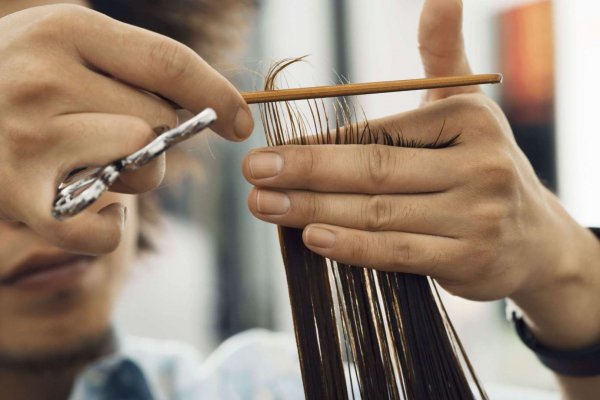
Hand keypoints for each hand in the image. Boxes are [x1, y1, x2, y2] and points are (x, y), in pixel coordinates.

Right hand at [0, 4, 252, 253]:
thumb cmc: (13, 78)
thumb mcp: (62, 45)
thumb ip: (126, 65)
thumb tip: (211, 106)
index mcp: (66, 30)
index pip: (168, 62)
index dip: (217, 94)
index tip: (241, 121)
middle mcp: (43, 78)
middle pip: (158, 121)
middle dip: (158, 139)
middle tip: (119, 138)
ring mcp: (26, 138)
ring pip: (140, 167)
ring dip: (134, 176)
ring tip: (92, 165)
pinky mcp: (14, 196)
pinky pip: (101, 229)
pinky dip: (108, 229)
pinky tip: (88, 208)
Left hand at [243, 0, 599, 348]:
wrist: (533, 238)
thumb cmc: (480, 165)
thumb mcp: (466, 109)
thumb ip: (442, 56)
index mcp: (468, 120)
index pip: (381, 131)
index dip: (322, 141)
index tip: (273, 147)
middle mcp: (479, 166)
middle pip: (375, 169)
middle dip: (306, 172)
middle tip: (252, 173)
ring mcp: (476, 217)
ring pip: (380, 212)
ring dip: (313, 209)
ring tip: (264, 205)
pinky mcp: (468, 261)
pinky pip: (399, 253)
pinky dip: (353, 247)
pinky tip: (311, 238)